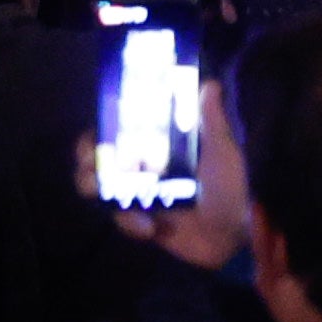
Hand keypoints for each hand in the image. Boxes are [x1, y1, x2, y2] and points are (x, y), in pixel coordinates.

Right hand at [94, 90, 251, 271]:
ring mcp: (137, 194)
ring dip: (92, 186)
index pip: (120, 127)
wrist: (234, 238)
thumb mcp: (223, 152)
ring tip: (101, 192)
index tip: (98, 123)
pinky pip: (119, 218)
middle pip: (98, 154)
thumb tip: (211, 82)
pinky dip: (129, 222)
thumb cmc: (229, 188)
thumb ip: (212, 121)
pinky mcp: (139, 221)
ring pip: (96, 185)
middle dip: (87, 155)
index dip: (102, 123)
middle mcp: (141, 166)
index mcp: (158, 145)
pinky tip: (148, 227)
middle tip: (91, 160)